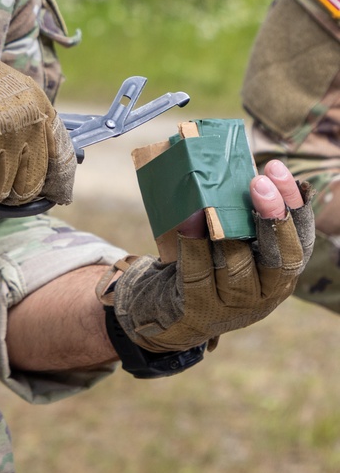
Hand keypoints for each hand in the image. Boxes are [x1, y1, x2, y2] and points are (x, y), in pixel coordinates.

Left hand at [98, 160, 314, 353]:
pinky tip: (189, 221)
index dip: (295, 206)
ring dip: (225, 229)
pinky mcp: (202, 308)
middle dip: (272, 218)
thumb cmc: (207, 263)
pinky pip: (199, 273)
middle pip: (282, 259)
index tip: (279, 170)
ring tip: (211, 199)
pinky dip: (194, 244)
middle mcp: (267, 292)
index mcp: (280, 271)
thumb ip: (238, 214)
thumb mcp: (232, 242)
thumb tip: (228, 163)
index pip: (301, 238)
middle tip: (258, 183)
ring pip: (238, 266)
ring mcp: (236, 305)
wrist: (170, 310)